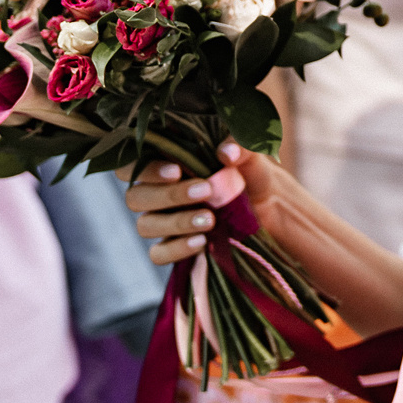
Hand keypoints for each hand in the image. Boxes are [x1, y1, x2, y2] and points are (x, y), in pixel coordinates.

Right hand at [125, 141, 283, 264]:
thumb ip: (241, 149)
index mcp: (166, 164)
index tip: (176, 172)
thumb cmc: (253, 174)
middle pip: (135, 197)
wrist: (271, 209)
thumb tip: (225, 153)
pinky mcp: (174, 246)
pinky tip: (201, 241)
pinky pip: (158, 254)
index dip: (144, 170)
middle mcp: (158, 192)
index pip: (131, 165)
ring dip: (176, 223)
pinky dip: (177, 249)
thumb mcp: (253, 158)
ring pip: (145, 225)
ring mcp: (164, 221)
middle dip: (169, 196)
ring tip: (210, 219)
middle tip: (205, 191)